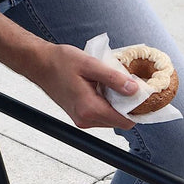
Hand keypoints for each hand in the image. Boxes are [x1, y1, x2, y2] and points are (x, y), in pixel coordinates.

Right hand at [24, 42, 138, 129]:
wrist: (40, 64)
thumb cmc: (61, 62)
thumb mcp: (91, 65)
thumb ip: (114, 79)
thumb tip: (135, 90)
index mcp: (89, 108)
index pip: (124, 121)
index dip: (137, 109)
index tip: (143, 95)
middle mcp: (86, 119)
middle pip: (119, 121)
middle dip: (128, 106)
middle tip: (130, 85)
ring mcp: (82, 120)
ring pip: (111, 119)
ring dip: (117, 105)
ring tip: (114, 85)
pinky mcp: (80, 117)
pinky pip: (102, 115)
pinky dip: (108, 104)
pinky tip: (103, 89)